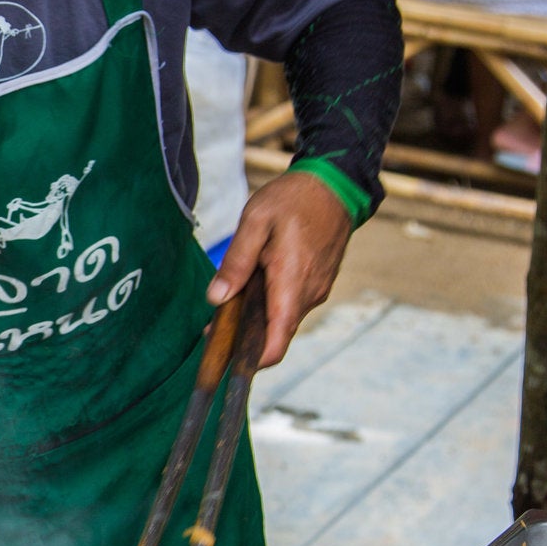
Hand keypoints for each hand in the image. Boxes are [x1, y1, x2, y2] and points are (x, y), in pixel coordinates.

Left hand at [206, 170, 354, 366]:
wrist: (333, 185)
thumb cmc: (292, 199)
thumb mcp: (255, 221)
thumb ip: (236, 261)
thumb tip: (217, 298)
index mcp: (292, 283)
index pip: (277, 341)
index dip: (253, 360)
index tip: (227, 361)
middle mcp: (309, 294)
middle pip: (276, 333)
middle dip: (246, 337)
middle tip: (213, 327)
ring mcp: (317, 290)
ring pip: (283, 318)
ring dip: (258, 318)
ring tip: (228, 302)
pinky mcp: (318, 283)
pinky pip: (291, 304)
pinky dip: (271, 304)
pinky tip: (253, 287)